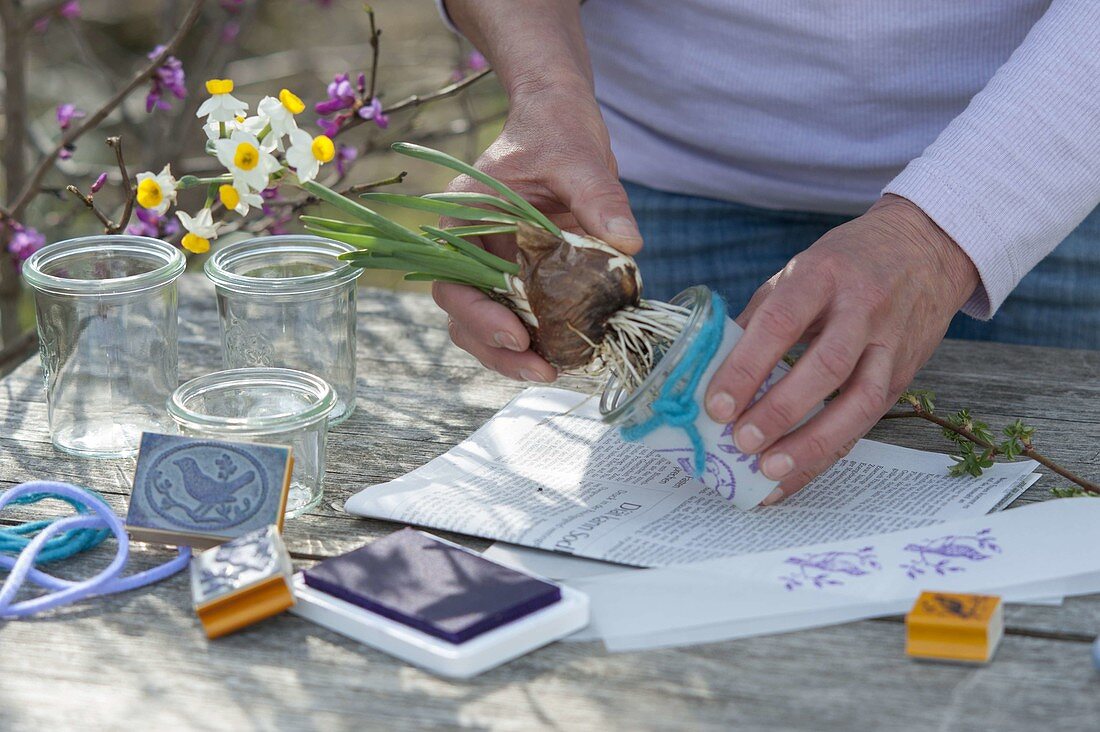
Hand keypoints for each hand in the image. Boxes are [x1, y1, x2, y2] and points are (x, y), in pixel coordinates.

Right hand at [433, 82, 642, 381]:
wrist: (564, 119)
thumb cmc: (555, 128)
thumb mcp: (576, 156)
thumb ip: (597, 196)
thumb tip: (628, 242)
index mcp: (463, 222)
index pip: (453, 282)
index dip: (477, 316)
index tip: (516, 335)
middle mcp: (474, 251)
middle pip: (467, 319)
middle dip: (498, 352)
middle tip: (542, 372)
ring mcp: (501, 267)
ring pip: (494, 327)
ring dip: (519, 356)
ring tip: (557, 372)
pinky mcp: (532, 277)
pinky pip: (531, 317)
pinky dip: (547, 339)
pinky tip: (574, 353)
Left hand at [704, 194, 979, 503]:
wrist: (927, 248)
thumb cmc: (847, 262)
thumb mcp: (797, 270)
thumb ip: (758, 318)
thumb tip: (712, 371)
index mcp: (823, 274)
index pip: (782, 322)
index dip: (747, 366)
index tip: (716, 405)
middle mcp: (863, 309)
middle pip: (827, 366)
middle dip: (781, 410)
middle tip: (741, 442)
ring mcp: (890, 345)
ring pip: (859, 402)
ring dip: (812, 443)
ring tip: (769, 471)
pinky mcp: (904, 375)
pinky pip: (866, 420)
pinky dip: (828, 453)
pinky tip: (794, 475)